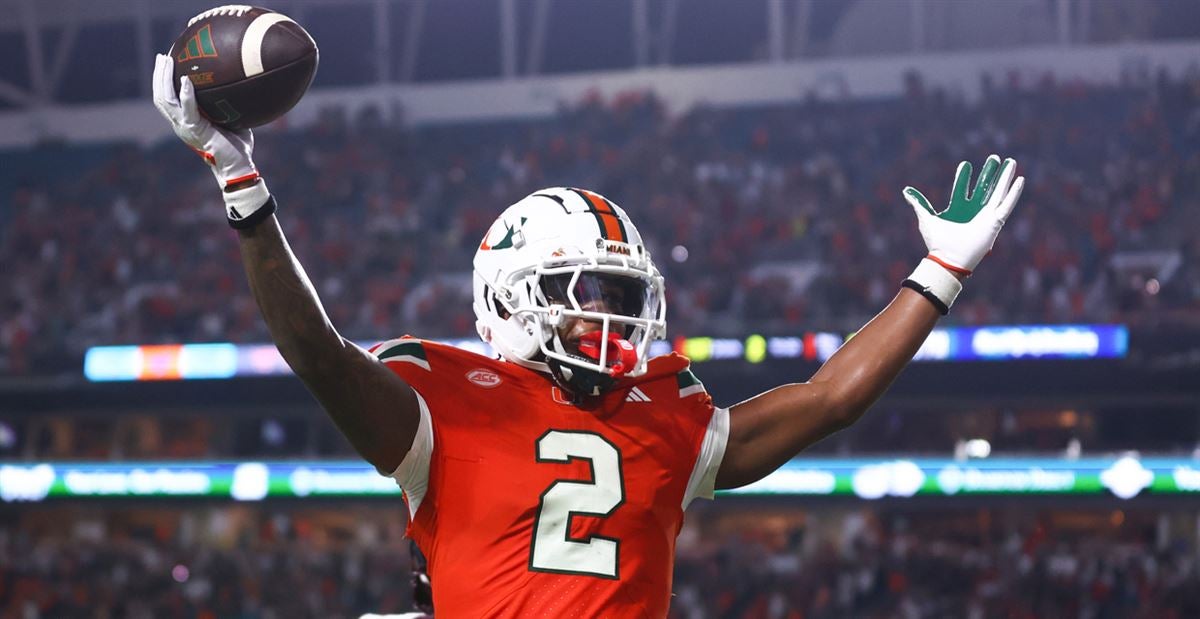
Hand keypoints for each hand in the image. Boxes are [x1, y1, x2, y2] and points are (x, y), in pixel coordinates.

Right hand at [151, 54, 271, 225]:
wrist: (238, 168)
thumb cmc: (238, 147)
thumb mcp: (231, 121)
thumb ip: (228, 106)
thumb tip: (240, 86)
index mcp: (186, 122)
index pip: (167, 99)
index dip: (163, 81)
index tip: (167, 62)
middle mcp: (180, 124)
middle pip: (160, 96)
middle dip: (159, 75)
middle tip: (162, 56)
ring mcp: (185, 128)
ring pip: (165, 100)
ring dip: (165, 79)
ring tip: (167, 61)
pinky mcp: (195, 130)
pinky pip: (187, 109)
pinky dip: (186, 94)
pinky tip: (187, 79)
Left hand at [903, 154, 1023, 275]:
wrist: (948, 258)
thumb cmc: (937, 242)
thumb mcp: (926, 219)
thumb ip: (919, 204)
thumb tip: (905, 191)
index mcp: (958, 209)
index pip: (962, 189)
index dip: (964, 177)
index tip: (965, 164)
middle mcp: (973, 211)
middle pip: (984, 187)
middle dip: (989, 173)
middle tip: (994, 158)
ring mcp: (986, 215)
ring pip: (998, 191)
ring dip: (1004, 177)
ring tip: (1010, 162)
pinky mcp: (995, 221)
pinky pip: (1007, 204)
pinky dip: (1014, 192)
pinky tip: (1019, 180)